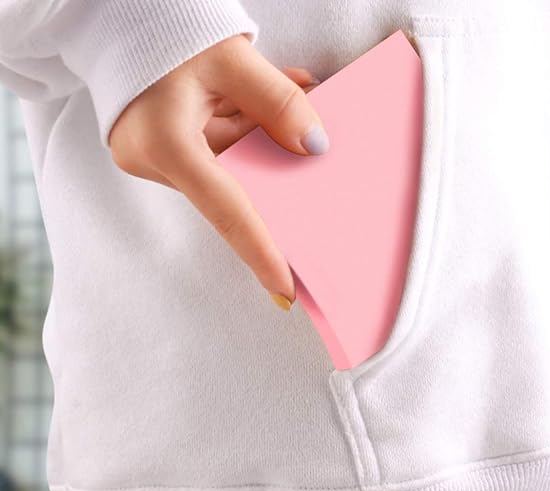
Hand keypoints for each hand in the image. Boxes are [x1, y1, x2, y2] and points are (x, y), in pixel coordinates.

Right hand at [108, 34, 328, 309]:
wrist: (118, 13)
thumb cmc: (169, 29)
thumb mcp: (232, 58)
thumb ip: (278, 102)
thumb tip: (316, 145)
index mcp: (167, 144)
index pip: (228, 211)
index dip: (260, 252)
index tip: (285, 291)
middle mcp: (155, 161)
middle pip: (232, 189)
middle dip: (273, 176)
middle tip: (312, 181)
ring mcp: (154, 158)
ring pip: (227, 169)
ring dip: (258, 141)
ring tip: (285, 101)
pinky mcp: (160, 151)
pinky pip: (215, 154)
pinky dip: (242, 133)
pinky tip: (259, 107)